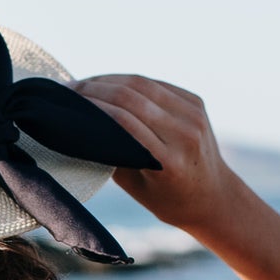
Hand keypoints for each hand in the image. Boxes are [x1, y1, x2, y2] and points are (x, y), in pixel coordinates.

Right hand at [72, 75, 241, 231]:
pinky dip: (129, 82)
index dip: (91, 106)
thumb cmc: (166, 200)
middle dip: (95, 89)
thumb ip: (112, 155)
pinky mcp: (196, 102)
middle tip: (68, 89)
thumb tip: (81, 126)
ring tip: (84, 83)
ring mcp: (193, 114)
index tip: (66, 102)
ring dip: (109, 80)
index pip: (123, 121)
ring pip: (142, 84)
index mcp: (168, 161)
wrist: (214, 196)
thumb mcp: (134, 186)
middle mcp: (185, 133)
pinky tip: (109, 83)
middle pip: (132, 97)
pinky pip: (156, 84)